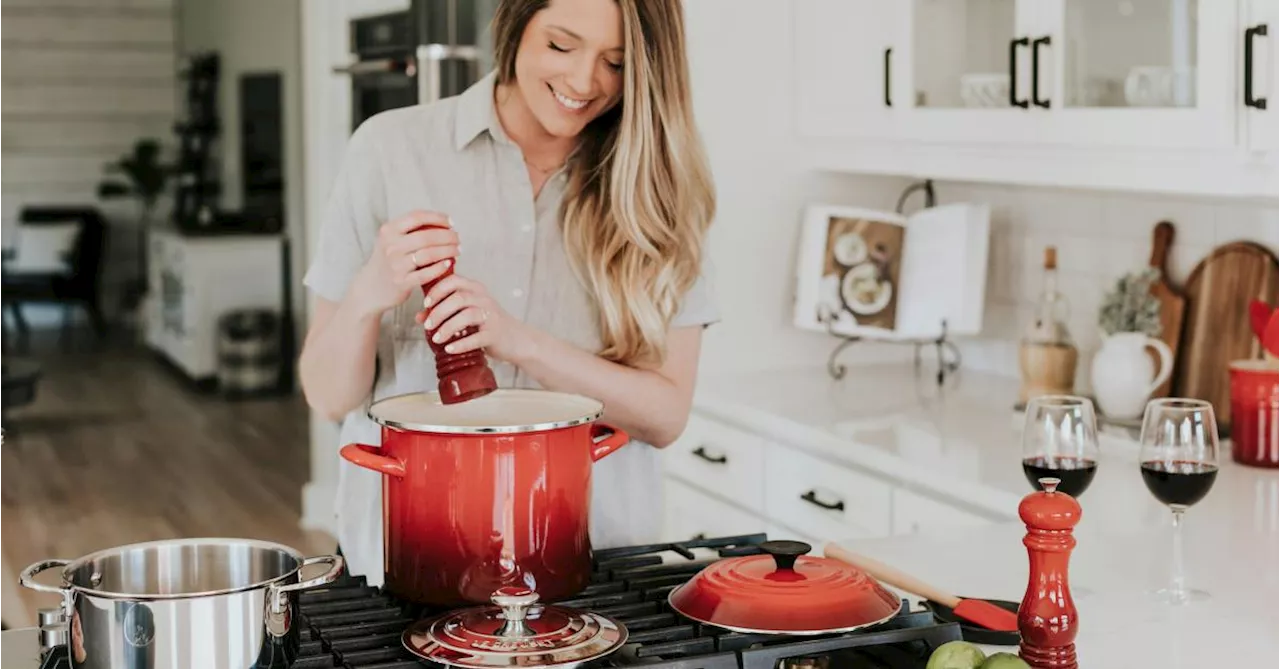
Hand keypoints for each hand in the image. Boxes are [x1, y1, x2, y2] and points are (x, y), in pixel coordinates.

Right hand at [349, 211, 459, 317]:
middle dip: (448, 236)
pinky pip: (427, 273)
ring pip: (429, 254)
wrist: (371, 287)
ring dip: (448, 250)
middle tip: (458, 238)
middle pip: (427, 236)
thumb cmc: (388, 260)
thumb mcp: (390, 240)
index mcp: (389, 231)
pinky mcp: (402, 282)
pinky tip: (449, 263)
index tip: (451, 222)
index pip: (417, 217)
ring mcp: (396, 265)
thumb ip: (409, 230)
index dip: (437, 218)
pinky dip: (440, 267)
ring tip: (457, 250)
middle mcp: (391, 246)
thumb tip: (441, 221)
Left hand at [417, 274, 531, 362]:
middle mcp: (484, 299)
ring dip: (447, 328)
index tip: (426, 303)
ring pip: (467, 316)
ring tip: (436, 339)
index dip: (437, 290)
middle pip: (458, 298)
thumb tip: (419, 317)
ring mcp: (491, 316)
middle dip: (439, 311)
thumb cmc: (488, 324)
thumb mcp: (467, 313)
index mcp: (476, 289)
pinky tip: (449, 349)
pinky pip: (476, 338)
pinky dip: (461, 344)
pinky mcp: (495, 334)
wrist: (516, 339)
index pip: (454, 281)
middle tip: (427, 325)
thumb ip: (445, 311)